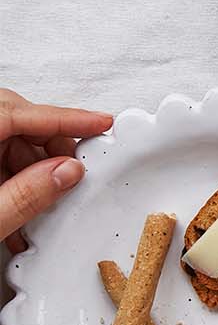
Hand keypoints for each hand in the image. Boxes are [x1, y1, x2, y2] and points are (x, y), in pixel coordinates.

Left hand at [2, 89, 112, 253]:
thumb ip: (26, 196)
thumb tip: (66, 173)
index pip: (18, 113)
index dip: (66, 118)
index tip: (100, 123)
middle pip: (15, 121)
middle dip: (50, 146)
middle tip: (75, 170)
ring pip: (5, 142)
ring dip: (31, 171)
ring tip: (45, 204)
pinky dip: (12, 181)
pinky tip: (20, 211)